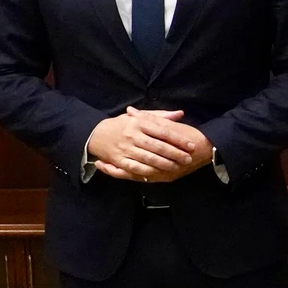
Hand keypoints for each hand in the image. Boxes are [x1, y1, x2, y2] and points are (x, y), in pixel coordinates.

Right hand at [89, 107, 211, 182]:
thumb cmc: (123, 124)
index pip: (163, 131)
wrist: (96, 134)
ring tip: (178, 167)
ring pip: (148, 158)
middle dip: (175, 153)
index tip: (191, 145)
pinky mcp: (119, 160)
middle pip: (158, 146)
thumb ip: (160, 116)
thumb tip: (180, 114)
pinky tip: (159, 173)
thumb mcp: (139, 116)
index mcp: (139, 123)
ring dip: (165, 164)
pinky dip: (148, 171)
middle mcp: (132, 135)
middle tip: (188, 159)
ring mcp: (125, 149)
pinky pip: (136, 168)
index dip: (178, 139)